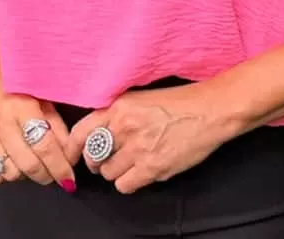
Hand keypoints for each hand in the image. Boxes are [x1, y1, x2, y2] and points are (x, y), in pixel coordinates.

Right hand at [0, 85, 77, 190]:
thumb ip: (57, 127)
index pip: (45, 146)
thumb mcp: (41, 98)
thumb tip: (70, 156)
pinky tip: (9, 160)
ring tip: (27, 159)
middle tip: (52, 173)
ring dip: (25, 174)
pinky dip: (5, 175)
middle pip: (29, 165)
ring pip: (12, 174)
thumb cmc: (12, 87)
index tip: (68, 177)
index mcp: (20, 106)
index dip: (60, 167)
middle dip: (46, 175)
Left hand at [65, 84, 239, 194]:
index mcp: (119, 106)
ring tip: (132, 164)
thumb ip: (117, 113)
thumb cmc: (181, 102)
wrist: (211, 111)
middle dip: (99, 161)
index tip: (72, 155)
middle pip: (94, 156)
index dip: (72, 148)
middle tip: (110, 159)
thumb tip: (98, 133)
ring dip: (117, 171)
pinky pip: (125, 185)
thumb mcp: (141, 98)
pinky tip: (141, 172)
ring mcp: (138, 148)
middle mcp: (124, 127)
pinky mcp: (153, 167)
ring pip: (109, 173)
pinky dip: (130, 182)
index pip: (81, 132)